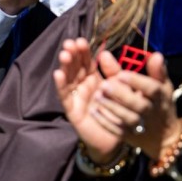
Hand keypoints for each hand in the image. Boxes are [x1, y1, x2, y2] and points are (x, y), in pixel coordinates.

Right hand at [53, 38, 123, 163]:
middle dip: (72, 55)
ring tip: (65, 54)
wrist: (118, 140)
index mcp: (94, 79)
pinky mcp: (73, 110)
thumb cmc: (121, 113)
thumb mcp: (122, 88)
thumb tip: (105, 53)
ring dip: (65, 66)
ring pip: (68, 79)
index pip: (86, 62)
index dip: (83, 51)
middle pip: (75, 68)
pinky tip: (58, 74)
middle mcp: (83, 86)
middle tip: (70, 43)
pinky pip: (65, 97)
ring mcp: (76, 98)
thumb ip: (116, 72)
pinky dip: (60, 85)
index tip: (81, 40)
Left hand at [90, 53, 179, 158]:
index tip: (121, 74)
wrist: (163, 136)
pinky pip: (117, 130)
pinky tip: (93, 111)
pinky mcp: (129, 136)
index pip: (152, 89)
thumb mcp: (162, 86)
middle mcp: (151, 111)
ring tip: (97, 96)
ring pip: (127, 118)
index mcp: (160, 96)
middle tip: (104, 85)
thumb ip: (156, 71)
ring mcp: (140, 125)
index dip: (137, 81)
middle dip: (122, 95)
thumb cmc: (159, 103)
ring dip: (111, 108)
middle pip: (138, 105)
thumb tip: (156, 54)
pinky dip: (105, 121)